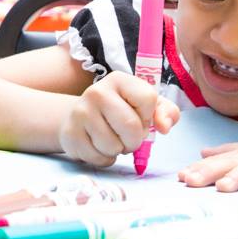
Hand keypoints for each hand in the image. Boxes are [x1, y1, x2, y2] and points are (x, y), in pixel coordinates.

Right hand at [57, 72, 179, 167]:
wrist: (80, 118)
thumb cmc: (120, 111)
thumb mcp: (146, 106)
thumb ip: (166, 112)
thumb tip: (164, 126)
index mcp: (119, 79)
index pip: (148, 99)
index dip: (148, 115)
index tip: (140, 116)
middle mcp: (97, 91)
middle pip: (131, 126)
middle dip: (135, 139)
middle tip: (127, 136)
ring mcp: (81, 112)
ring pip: (114, 146)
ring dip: (119, 150)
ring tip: (112, 139)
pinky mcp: (71, 134)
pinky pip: (99, 158)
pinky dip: (105, 158)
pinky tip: (99, 146)